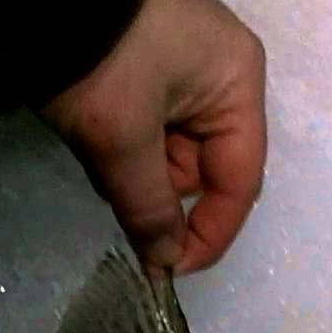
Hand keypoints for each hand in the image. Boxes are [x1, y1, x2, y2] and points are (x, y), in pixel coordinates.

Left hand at [38, 0, 266, 273]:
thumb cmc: (102, 62)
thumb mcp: (124, 141)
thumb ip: (150, 209)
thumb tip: (166, 266)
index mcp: (237, 84)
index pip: (239, 181)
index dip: (210, 233)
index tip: (169, 269)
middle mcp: (220, 76)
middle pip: (202, 168)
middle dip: (158, 191)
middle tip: (116, 186)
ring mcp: (181, 69)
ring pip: (167, 153)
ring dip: (133, 169)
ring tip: (98, 146)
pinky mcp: (144, 68)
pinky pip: (145, 129)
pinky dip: (119, 146)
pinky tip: (93, 131)